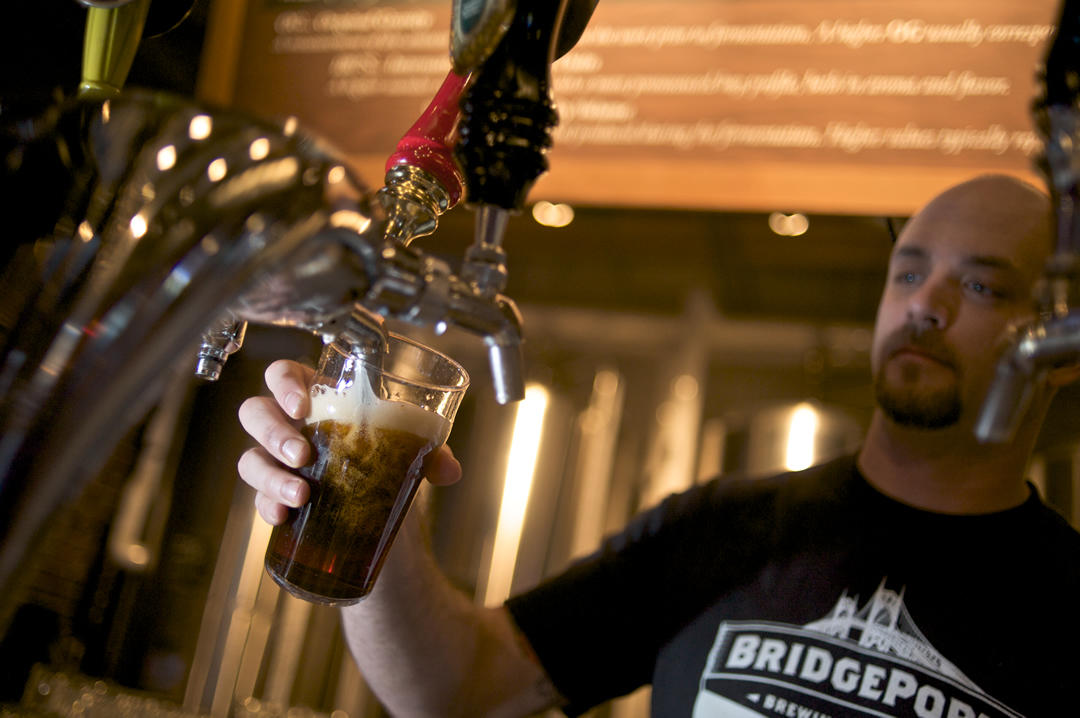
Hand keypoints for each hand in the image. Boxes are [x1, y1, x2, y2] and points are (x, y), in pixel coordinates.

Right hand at [237, 358, 462, 524]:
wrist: (383, 509)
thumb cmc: (388, 457)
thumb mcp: (411, 449)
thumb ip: (433, 452)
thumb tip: (449, 469)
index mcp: (318, 395)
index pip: (282, 373)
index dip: (283, 383)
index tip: (302, 405)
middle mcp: (290, 424)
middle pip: (256, 412)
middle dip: (273, 432)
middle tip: (302, 455)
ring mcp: (278, 461)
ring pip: (250, 458)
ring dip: (270, 476)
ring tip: (301, 495)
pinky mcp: (276, 495)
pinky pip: (258, 498)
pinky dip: (267, 507)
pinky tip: (283, 517)